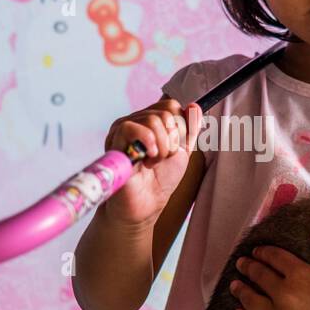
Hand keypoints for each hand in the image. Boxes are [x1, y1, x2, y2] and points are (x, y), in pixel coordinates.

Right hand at [101, 98, 201, 227]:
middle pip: (165, 113)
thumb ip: (190, 129)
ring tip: (152, 162)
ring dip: (161, 146)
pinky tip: (146, 159)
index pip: (171, 106)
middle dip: (172, 140)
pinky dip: (147, 143)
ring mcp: (122, 129)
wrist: (147, 203)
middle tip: (162, 158)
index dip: (180, 128)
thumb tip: (195, 106)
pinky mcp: (114, 141)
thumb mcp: (182, 151)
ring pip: (152, 120)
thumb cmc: (161, 179)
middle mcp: (135, 120)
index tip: (173, 148)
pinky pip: (132, 127)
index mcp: (149, 120)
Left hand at [228, 227, 309, 309]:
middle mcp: (285, 297)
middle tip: (241, 264)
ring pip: (252, 303)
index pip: (273, 258)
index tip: (256, 251)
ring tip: (234, 286)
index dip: (263, 252)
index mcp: (299, 275)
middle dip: (248, 268)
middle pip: (259, 278)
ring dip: (241, 292)